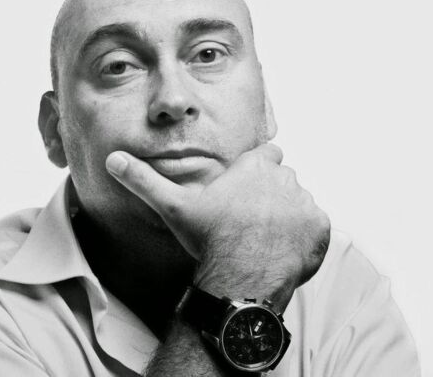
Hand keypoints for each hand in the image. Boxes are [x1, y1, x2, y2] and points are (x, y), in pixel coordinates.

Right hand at [106, 144, 329, 308]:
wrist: (240, 277)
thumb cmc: (209, 239)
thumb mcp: (174, 206)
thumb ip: (145, 181)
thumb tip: (112, 159)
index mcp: (255, 168)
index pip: (268, 155)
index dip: (260, 170)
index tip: (249, 188)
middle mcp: (285, 179)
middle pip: (284, 181)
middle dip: (273, 195)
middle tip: (253, 220)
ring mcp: (305, 204)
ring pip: (300, 203)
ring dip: (289, 217)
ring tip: (267, 239)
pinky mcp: (320, 229)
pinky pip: (316, 227)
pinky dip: (306, 237)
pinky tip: (284, 252)